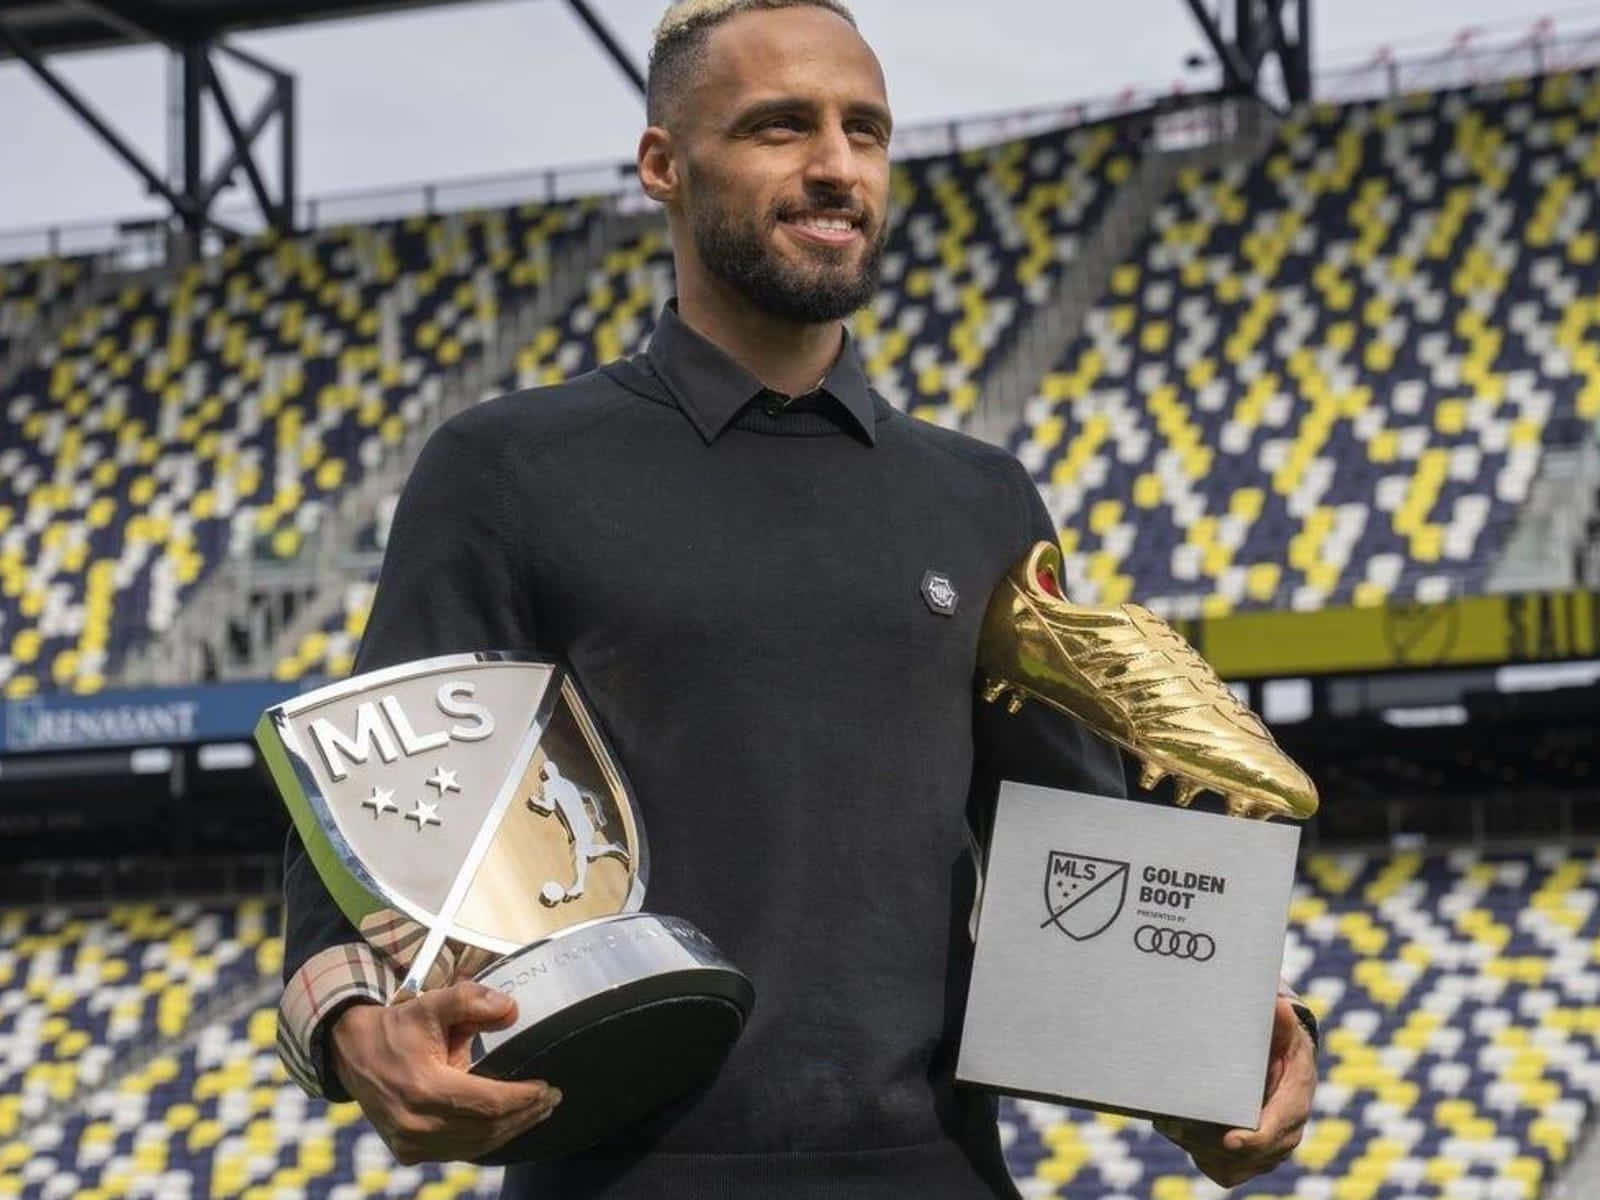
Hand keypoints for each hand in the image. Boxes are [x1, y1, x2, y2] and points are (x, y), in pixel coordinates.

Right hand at [329, 980, 561, 1163]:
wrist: (353, 1053)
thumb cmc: (398, 1027)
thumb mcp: (433, 1003)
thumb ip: (472, 1000)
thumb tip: (512, 1010)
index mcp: (423, 1087)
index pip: (488, 1102)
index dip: (522, 1097)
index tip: (548, 1086)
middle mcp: (416, 1123)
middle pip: (487, 1128)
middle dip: (525, 1114)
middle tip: (552, 1099)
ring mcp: (411, 1143)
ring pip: (476, 1145)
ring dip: (512, 1129)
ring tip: (538, 1111)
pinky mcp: (409, 1152)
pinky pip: (460, 1151)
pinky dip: (487, 1139)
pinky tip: (508, 1125)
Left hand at [1152, 996, 1315, 1186]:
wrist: (1287, 1069)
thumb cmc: (1281, 1047)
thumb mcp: (1284, 1032)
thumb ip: (1279, 1022)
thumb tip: (1278, 1004)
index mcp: (1294, 1104)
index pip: (1277, 1129)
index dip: (1254, 1138)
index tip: (1231, 1138)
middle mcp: (1283, 1135)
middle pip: (1246, 1154)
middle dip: (1209, 1142)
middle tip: (1175, 1125)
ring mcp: (1266, 1152)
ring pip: (1230, 1165)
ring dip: (1198, 1148)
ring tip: (1170, 1124)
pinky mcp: (1248, 1160)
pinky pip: (1222, 1170)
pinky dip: (1199, 1155)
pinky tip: (1179, 1130)